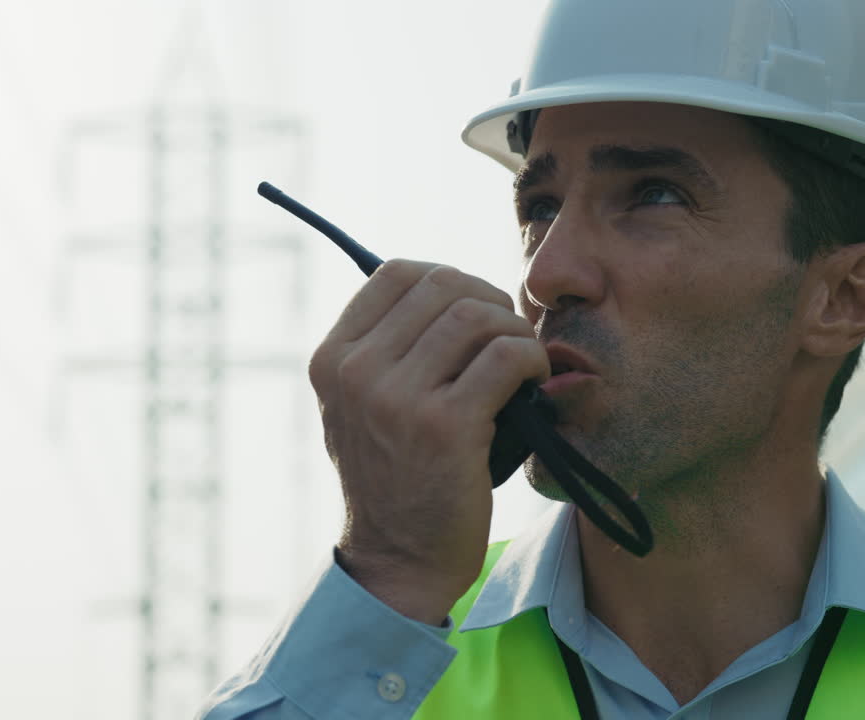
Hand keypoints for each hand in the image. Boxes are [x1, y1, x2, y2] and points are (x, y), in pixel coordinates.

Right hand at [310, 260, 548, 623]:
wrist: (399, 559)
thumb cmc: (394, 478)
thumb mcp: (359, 407)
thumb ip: (382, 350)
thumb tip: (449, 288)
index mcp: (332, 359)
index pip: (395, 273)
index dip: (448, 279)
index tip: (472, 312)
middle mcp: (356, 372)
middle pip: (443, 285)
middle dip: (489, 301)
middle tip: (507, 338)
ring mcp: (397, 398)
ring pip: (477, 315)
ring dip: (514, 331)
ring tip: (522, 363)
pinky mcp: (446, 425)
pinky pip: (505, 355)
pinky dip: (531, 359)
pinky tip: (533, 383)